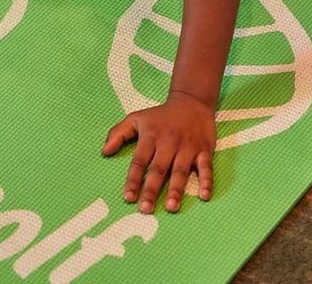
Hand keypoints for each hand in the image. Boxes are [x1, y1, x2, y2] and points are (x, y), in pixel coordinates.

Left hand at [102, 92, 215, 213]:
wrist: (191, 102)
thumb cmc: (160, 116)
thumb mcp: (136, 118)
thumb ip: (118, 133)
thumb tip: (105, 152)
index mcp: (151, 137)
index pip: (139, 161)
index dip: (133, 180)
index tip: (128, 197)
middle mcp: (169, 143)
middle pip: (159, 169)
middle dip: (151, 189)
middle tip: (146, 209)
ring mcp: (188, 147)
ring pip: (180, 171)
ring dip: (176, 189)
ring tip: (171, 207)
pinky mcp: (204, 149)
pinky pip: (206, 167)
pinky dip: (206, 181)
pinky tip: (204, 196)